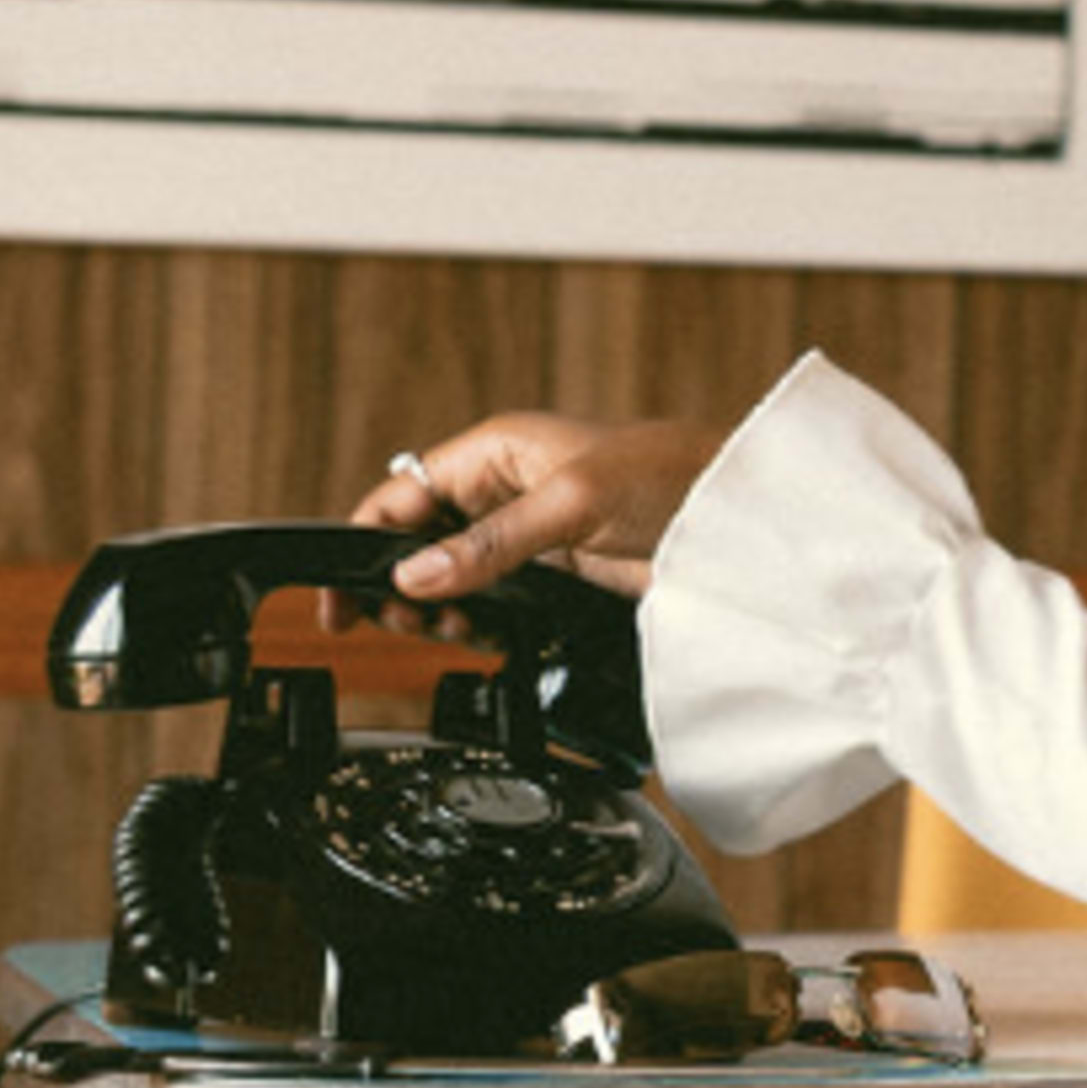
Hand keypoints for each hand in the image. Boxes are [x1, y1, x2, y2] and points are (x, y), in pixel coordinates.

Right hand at [343, 413, 722, 611]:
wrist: (742, 515)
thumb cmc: (674, 475)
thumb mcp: (574, 503)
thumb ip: (493, 543)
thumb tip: (416, 575)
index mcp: (496, 451)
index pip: (402, 495)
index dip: (366, 543)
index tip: (343, 597)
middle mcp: (506, 487)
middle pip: (419, 538)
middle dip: (400, 582)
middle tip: (402, 625)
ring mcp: (532, 530)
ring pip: (454, 571)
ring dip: (440, 605)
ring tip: (449, 631)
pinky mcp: (559, 569)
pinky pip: (496, 595)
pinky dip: (479, 618)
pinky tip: (481, 636)